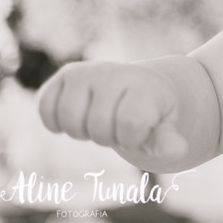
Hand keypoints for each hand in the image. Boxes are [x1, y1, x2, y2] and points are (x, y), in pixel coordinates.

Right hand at [37, 60, 187, 159]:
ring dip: (82, 131)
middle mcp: (114, 73)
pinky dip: (54, 121)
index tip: (140, 130)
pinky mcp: (65, 75)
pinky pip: (44, 108)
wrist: (141, 87)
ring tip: (99, 120)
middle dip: (108, 137)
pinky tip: (76, 116)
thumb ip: (167, 140)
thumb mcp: (164, 128)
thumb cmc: (153, 114)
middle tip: (118, 125)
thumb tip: (178, 151)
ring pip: (69, 120)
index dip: (132, 137)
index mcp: (143, 86)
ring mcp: (88, 72)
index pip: (130, 122)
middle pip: (96, 127)